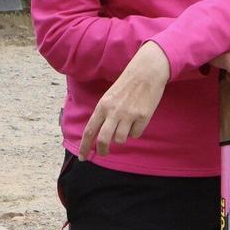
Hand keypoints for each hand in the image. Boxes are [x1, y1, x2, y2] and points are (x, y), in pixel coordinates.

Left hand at [81, 41, 170, 158]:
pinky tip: (137, 120)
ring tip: (126, 125)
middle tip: (104, 153)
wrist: (147, 72)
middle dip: (102, 150)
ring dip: (122, 137)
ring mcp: (129, 115)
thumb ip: (104, 114)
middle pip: (103, 140)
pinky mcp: (143, 117)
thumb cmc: (127, 84)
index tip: (82, 158)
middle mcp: (114, 112)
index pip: (90, 130)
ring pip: (121, 139)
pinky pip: (136, 134)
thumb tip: (101, 134)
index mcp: (102, 106)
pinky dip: (135, 131)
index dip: (85, 146)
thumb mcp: (110, 96)